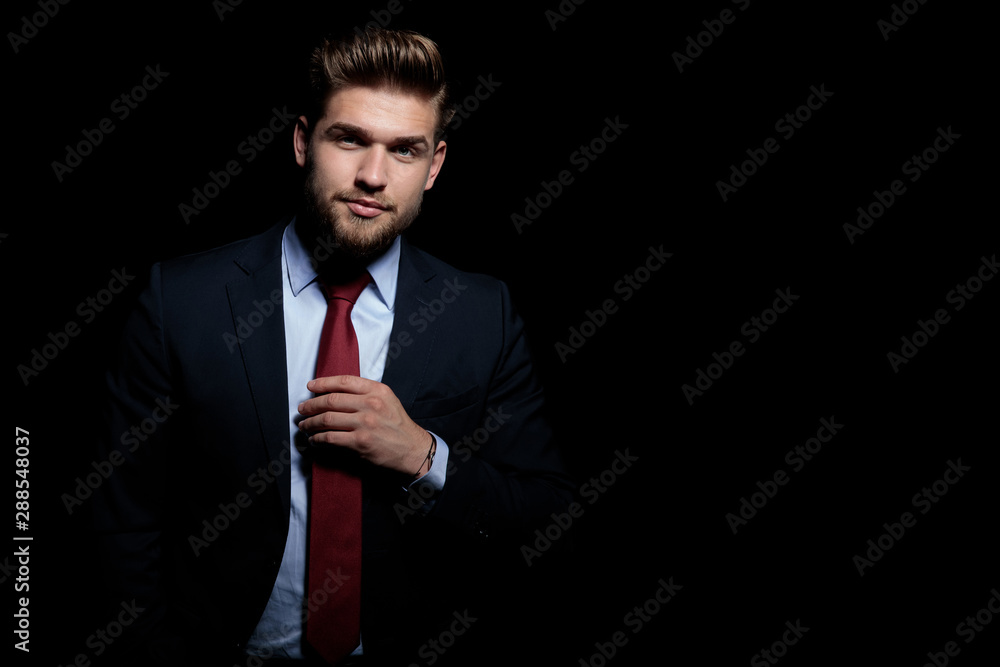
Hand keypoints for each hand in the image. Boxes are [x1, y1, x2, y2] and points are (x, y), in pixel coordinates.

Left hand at [297, 375, 431, 475]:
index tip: (311, 386)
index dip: (323, 383)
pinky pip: (331, 437)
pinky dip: (318, 438)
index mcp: (377, 390)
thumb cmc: (398, 425)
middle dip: (311, 405)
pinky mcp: (360, 442)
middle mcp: (371, 404)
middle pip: (331, 400)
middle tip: (303, 409)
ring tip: (304, 425)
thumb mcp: (387, 400)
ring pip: (327, 419)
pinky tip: (315, 439)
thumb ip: (365, 393)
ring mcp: (365, 423)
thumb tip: (335, 392)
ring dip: (310, 423)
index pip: (343, 381)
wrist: (412, 448)